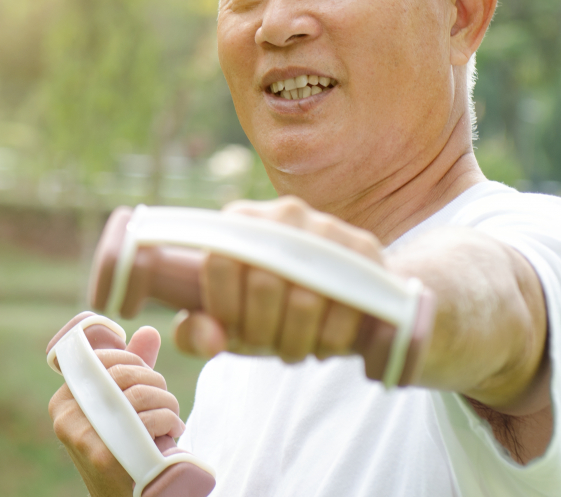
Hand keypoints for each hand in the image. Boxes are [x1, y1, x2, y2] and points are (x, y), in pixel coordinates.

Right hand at [49, 326, 183, 496]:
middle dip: (156, 383)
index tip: (150, 378)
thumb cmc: (123, 449)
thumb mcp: (120, 408)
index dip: (134, 361)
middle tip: (167, 402)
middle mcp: (65, 416)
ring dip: (168, 403)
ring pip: (139, 396)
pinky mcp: (103, 456)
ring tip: (173, 419)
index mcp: (63, 399)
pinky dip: (168, 422)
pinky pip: (146, 422)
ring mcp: (82, 437)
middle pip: (124, 376)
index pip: (102, 359)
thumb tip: (148, 331)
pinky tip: (173, 432)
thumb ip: (131, 371)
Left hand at [173, 196, 384, 365]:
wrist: (341, 291)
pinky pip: (345, 308)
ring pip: (304, 300)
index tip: (236, 331)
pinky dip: (330, 340)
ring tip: (294, 348)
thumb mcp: (228, 322)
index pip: (220, 263)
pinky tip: (323, 344)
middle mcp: (282, 213)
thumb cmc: (269, 309)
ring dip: (296, 342)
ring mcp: (326, 227)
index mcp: (240, 220)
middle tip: (269, 347)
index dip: (225, 310)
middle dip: (263, 333)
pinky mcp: (364, 248)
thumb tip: (211, 340)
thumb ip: (197, 334)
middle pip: (263, 284)